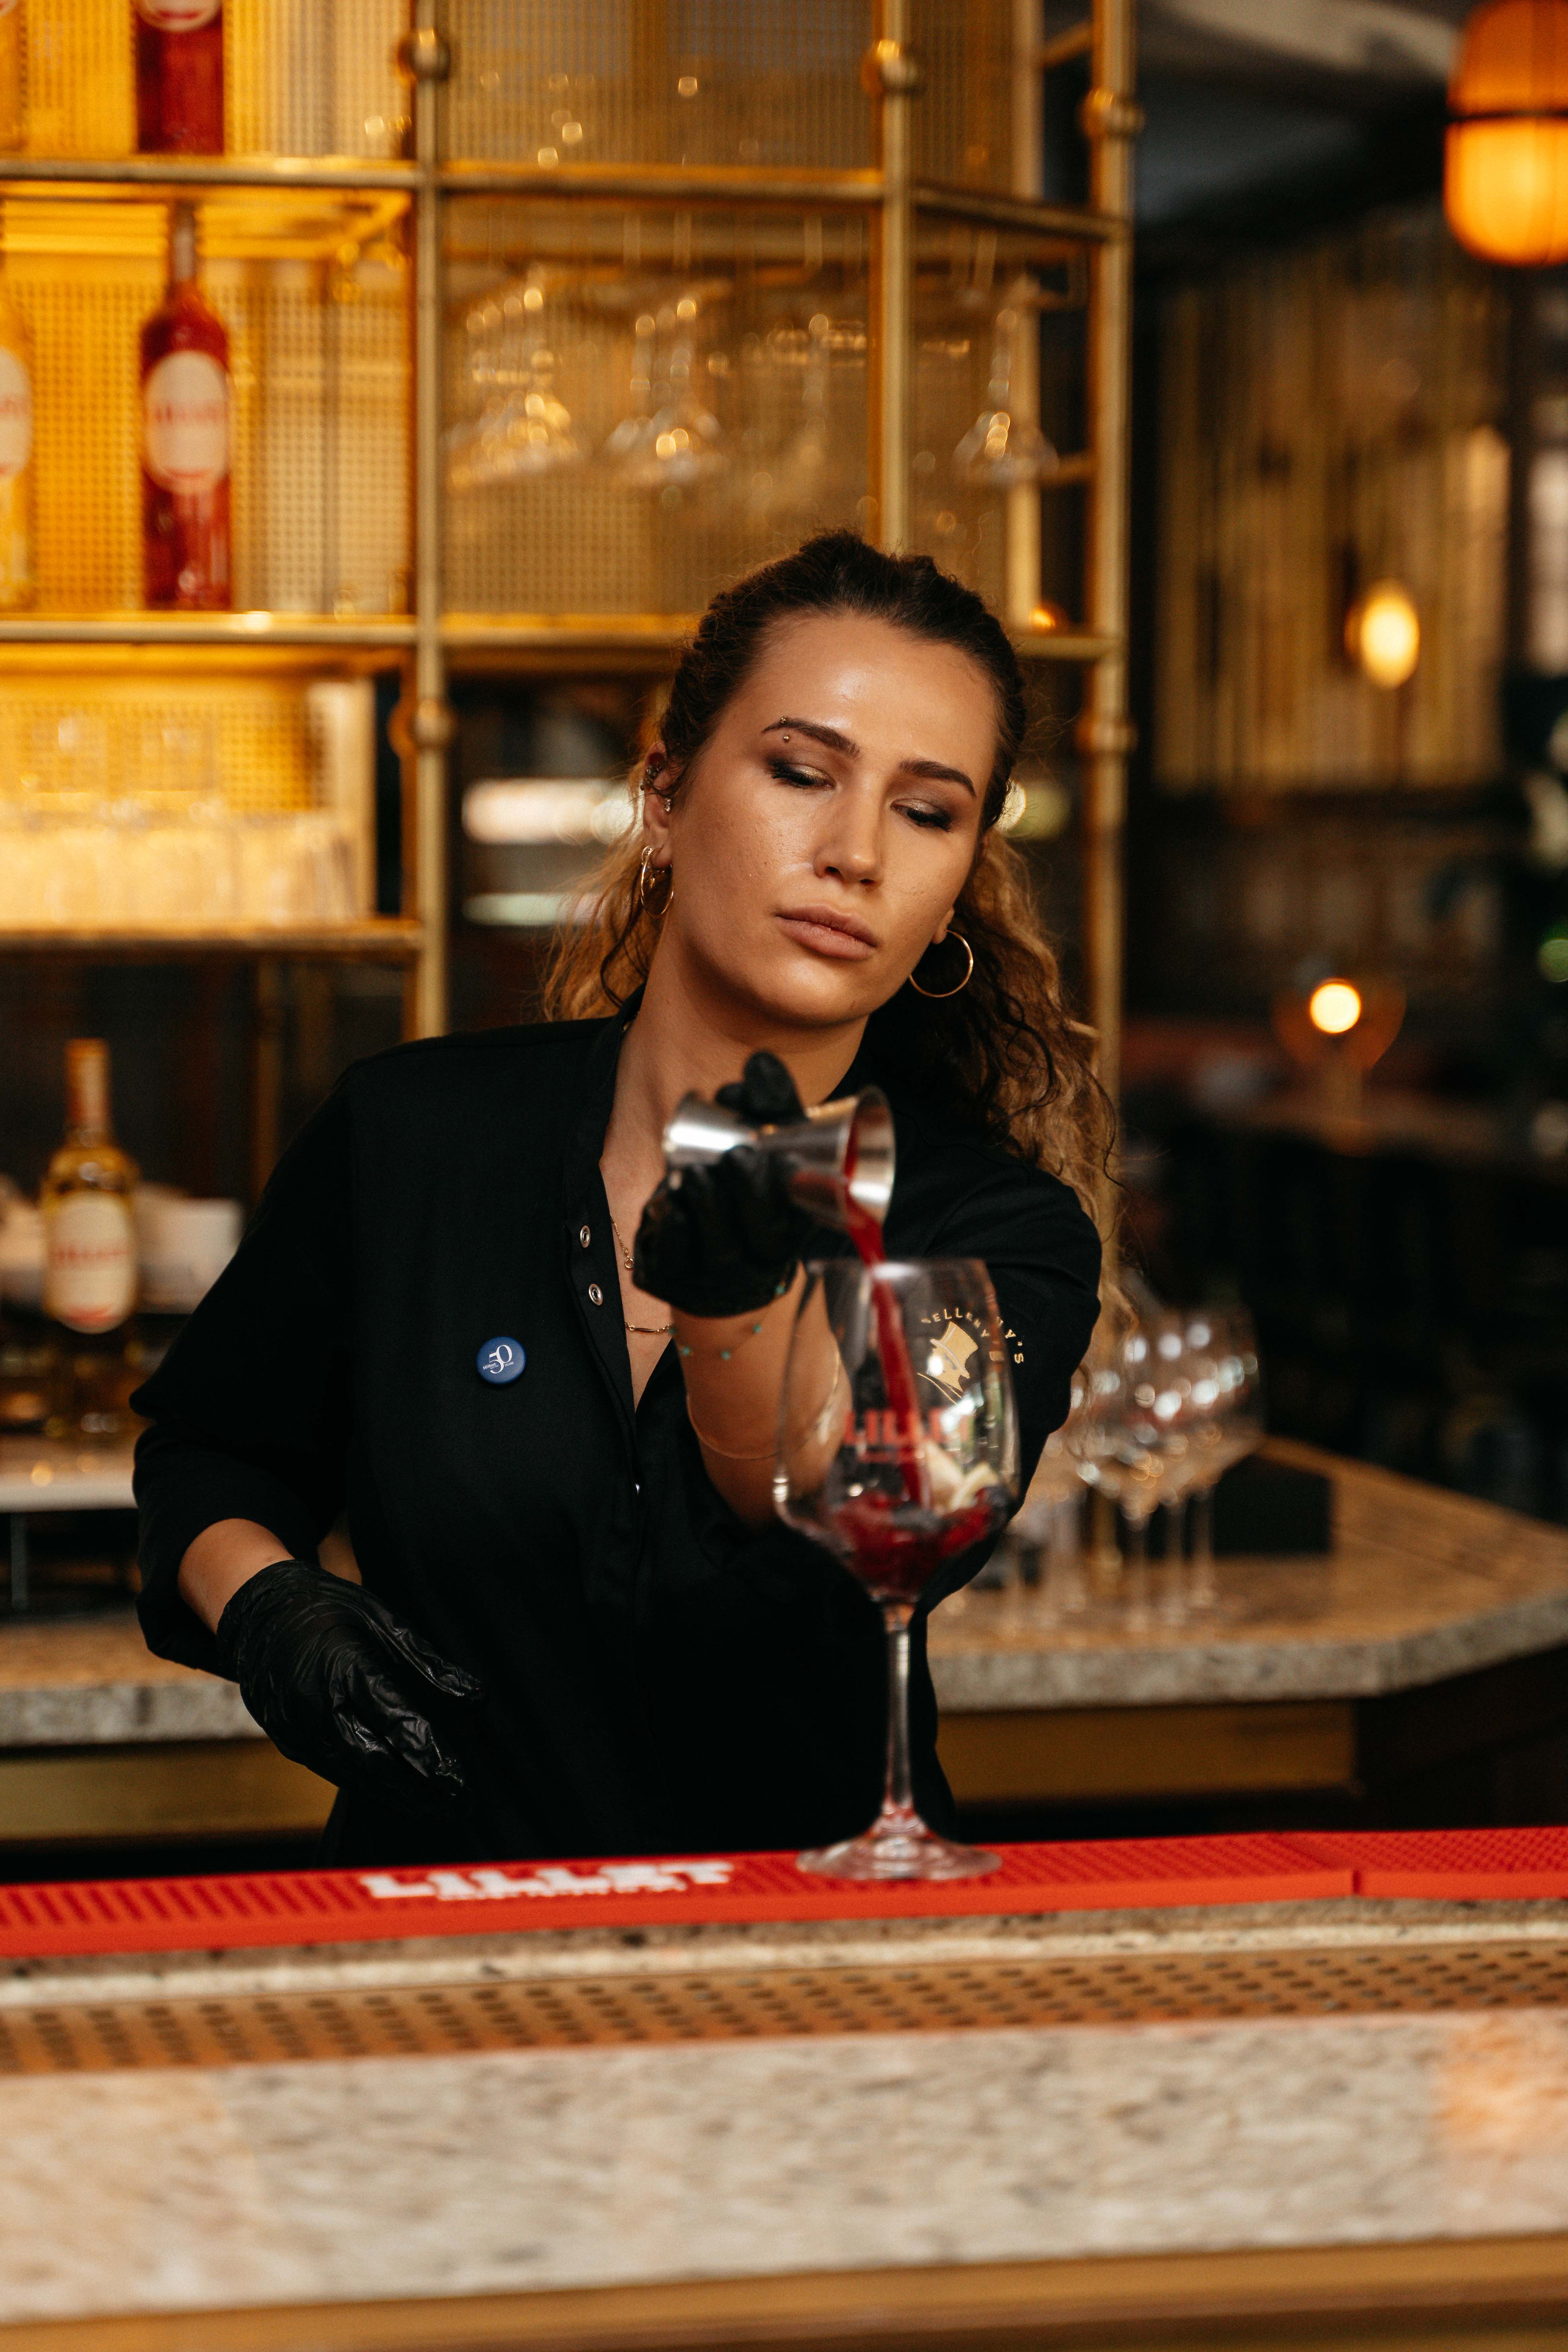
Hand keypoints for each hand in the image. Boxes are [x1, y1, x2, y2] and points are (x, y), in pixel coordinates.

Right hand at [215, 1561, 481, 1815]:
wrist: (257, 1612)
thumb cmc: (327, 1609)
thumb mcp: (381, 1619)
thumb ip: (428, 1663)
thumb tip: (477, 1697)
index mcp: (345, 1668)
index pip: (396, 1720)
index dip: (429, 1754)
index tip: (459, 1779)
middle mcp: (317, 1704)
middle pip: (375, 1760)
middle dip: (419, 1789)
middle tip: (459, 1806)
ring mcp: (297, 1727)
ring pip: (353, 1773)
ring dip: (396, 1795)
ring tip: (436, 1807)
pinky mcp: (288, 1740)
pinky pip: (332, 1769)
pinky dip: (365, 1783)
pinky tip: (394, 1792)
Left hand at [633, 1050, 819, 1317]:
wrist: (707, 1260)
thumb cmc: (746, 1184)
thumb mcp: (767, 1144)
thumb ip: (769, 1104)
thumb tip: (758, 1062)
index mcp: (792, 1228)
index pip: (798, 1214)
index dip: (788, 1188)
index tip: (778, 1158)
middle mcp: (761, 1259)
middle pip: (760, 1233)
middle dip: (749, 1194)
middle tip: (737, 1157)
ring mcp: (719, 1276)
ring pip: (718, 1247)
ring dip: (708, 1207)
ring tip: (698, 1174)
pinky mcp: (676, 1278)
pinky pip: (675, 1259)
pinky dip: (673, 1231)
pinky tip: (670, 1205)